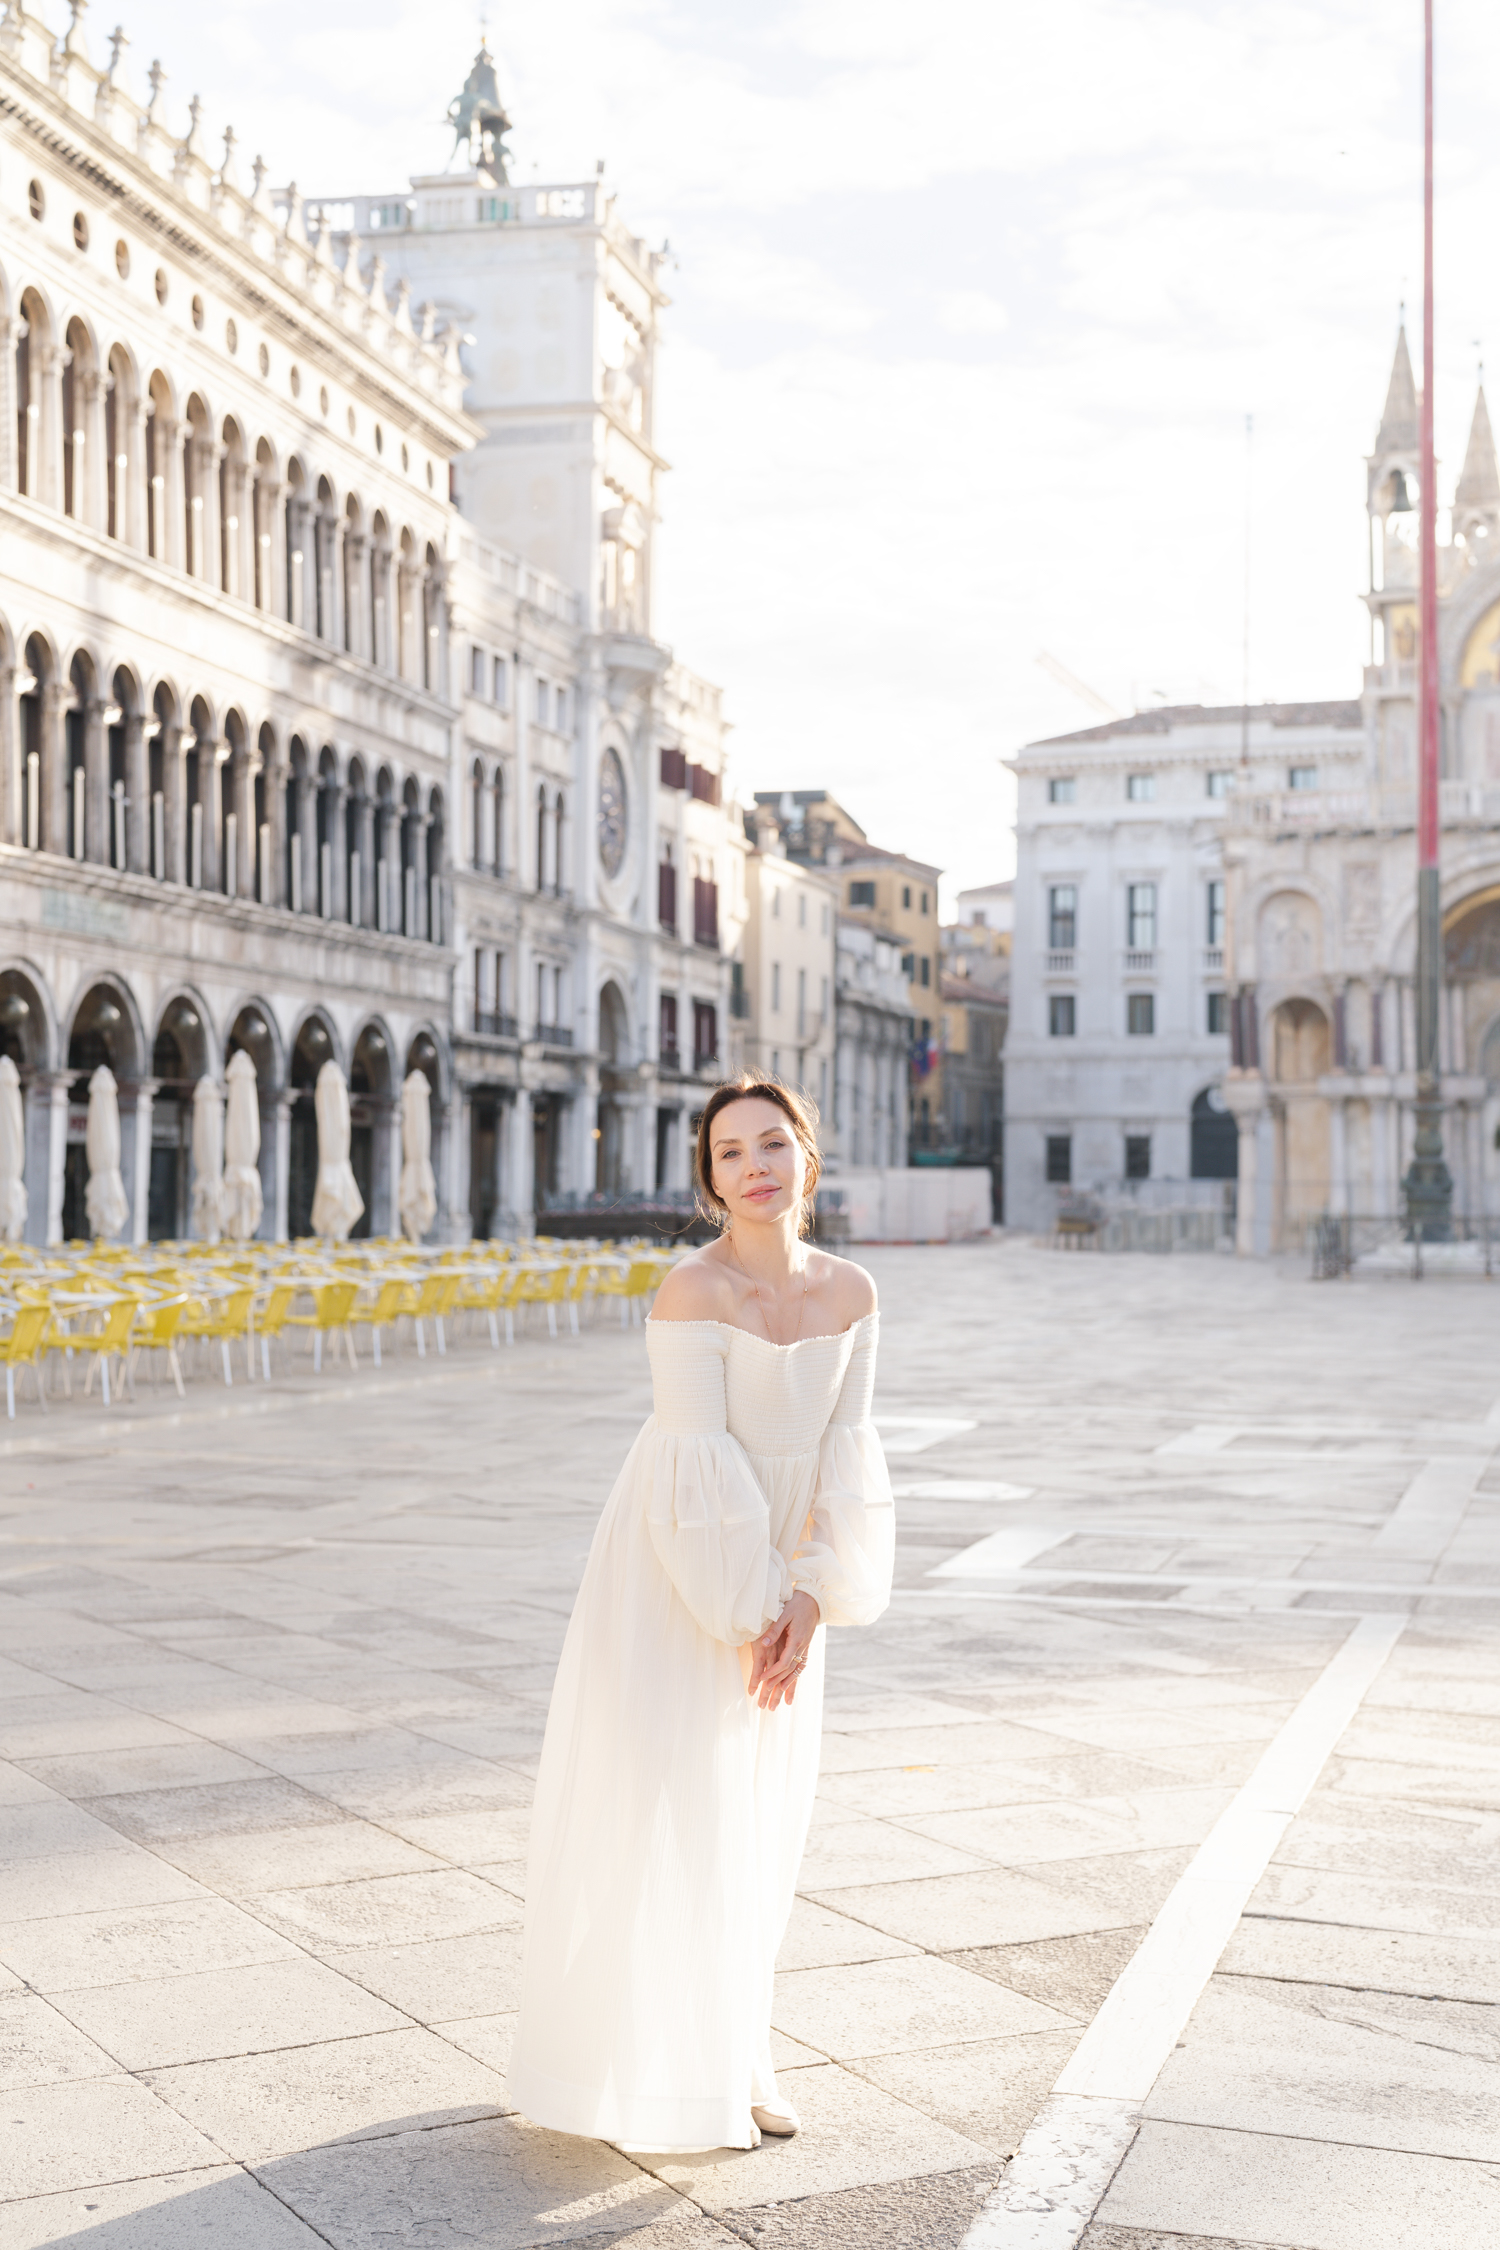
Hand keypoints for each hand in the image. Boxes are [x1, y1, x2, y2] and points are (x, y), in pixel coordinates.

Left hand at [747, 1590, 820, 1711]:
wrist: (814, 1599)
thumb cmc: (797, 1604)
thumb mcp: (784, 1614)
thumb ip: (774, 1629)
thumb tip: (764, 1643)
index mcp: (797, 1640)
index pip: (784, 1662)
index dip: (772, 1673)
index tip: (761, 1680)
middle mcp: (802, 1647)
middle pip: (790, 1671)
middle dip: (778, 1685)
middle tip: (767, 1696)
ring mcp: (805, 1648)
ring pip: (797, 1671)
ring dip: (788, 1686)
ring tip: (781, 1700)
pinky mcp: (806, 1647)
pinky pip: (801, 1666)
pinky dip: (796, 1677)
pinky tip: (792, 1687)